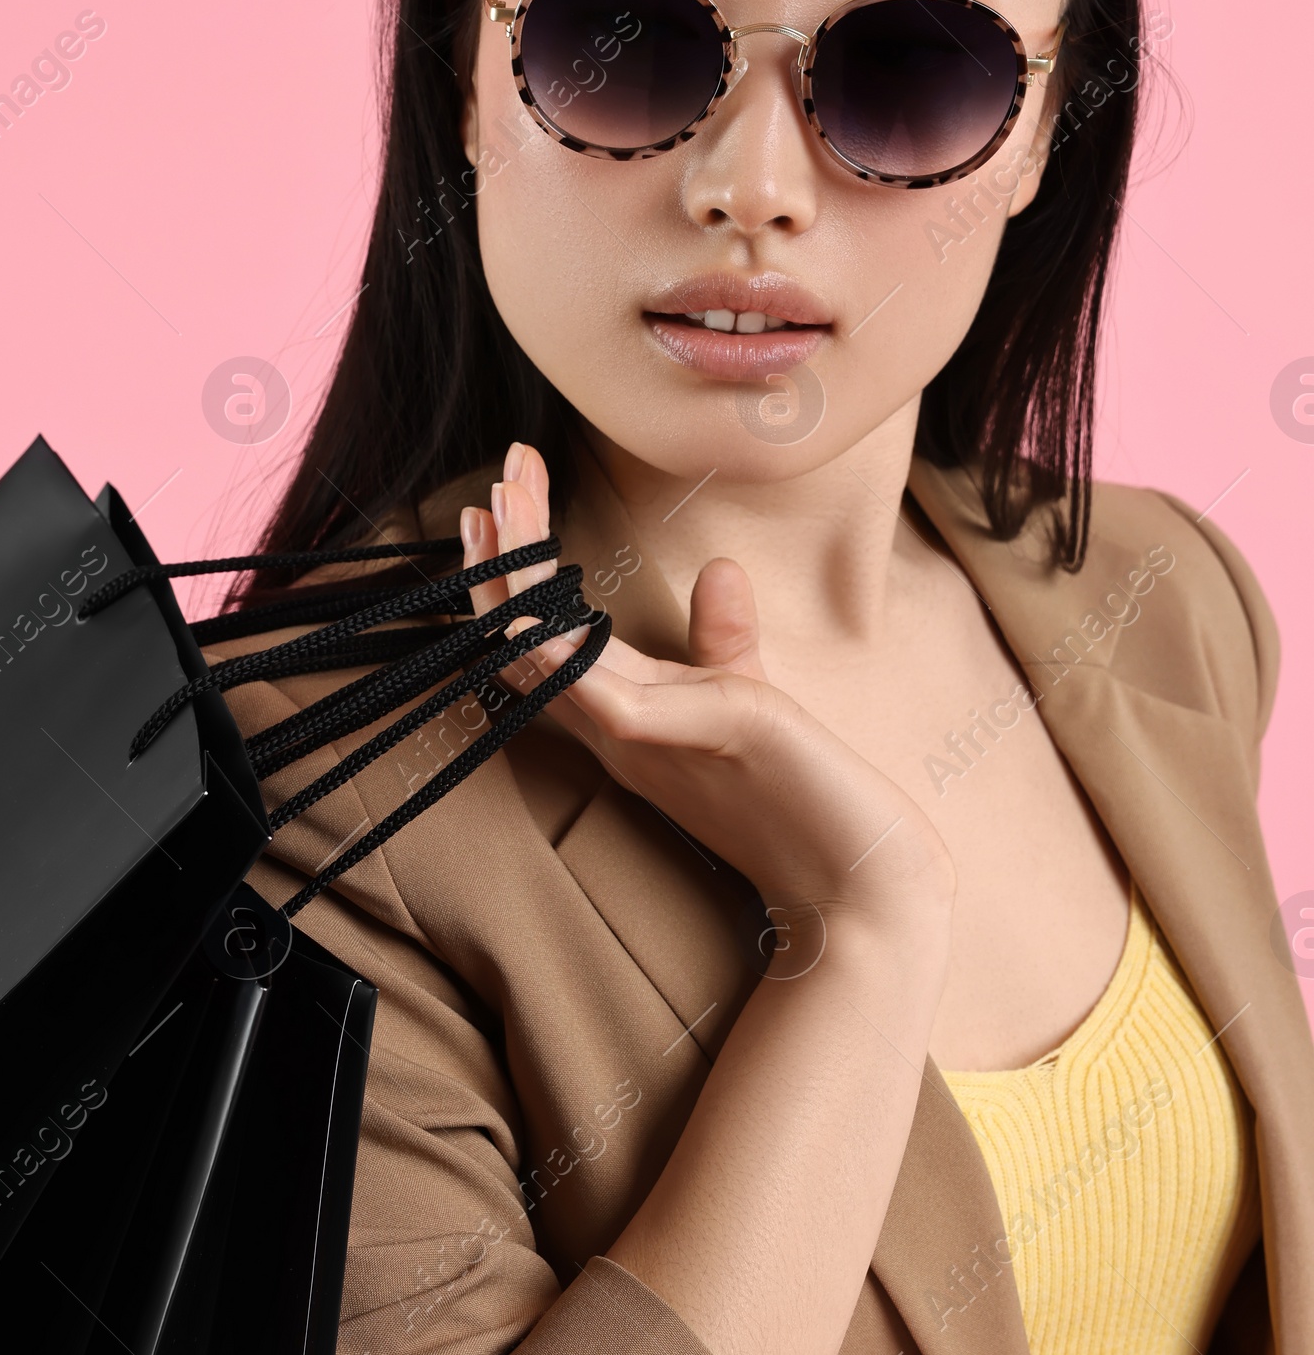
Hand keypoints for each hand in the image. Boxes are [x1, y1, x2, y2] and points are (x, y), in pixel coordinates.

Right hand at [461, 443, 954, 937]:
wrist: (861, 877)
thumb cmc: (808, 796)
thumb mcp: (751, 698)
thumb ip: (724, 639)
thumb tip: (718, 568)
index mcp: (623, 717)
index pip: (543, 638)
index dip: (516, 572)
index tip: (507, 493)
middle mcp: (615, 731)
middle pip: (526, 638)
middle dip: (502, 557)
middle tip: (493, 478)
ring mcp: (642, 740)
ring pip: (546, 656)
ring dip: (515, 582)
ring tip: (500, 503)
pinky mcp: (687, 740)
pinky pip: (602, 701)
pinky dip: (559, 660)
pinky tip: (529, 617)